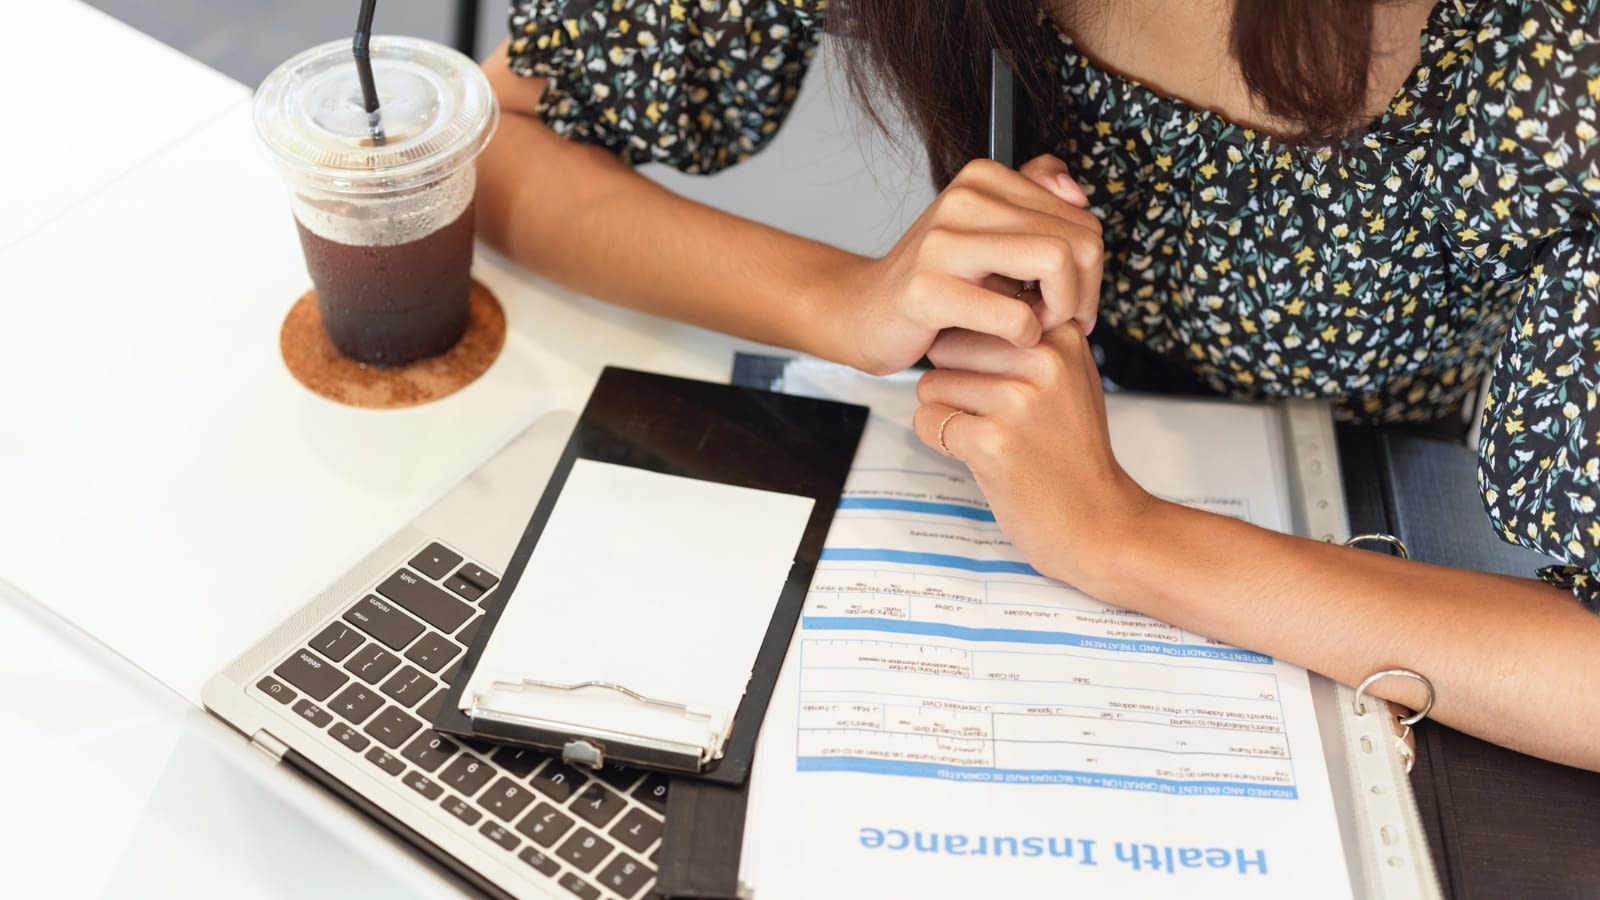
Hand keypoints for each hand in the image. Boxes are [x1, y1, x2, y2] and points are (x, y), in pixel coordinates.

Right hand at [828, 155, 1102, 374]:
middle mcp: (963, 199)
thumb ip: (1033, 197)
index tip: (1067, 296)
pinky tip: (1008, 339)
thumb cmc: (934, 282)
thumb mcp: (986, 233)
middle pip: (1076, 239)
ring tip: (1036, 325)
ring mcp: (943, 244)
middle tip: (1058, 318)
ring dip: (1060, 310)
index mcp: (983, 180)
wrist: (862, 313)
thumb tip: (1077, 192)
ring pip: (1055, 263)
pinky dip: (1026, 336)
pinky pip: (1016, 316)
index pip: (1079, 216)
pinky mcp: (929, 291)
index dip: (1089, 266)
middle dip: (1082, 291)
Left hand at [911, 325, 1152, 593]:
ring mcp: (1018, 401)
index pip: (979, 311)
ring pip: (930, 383)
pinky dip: (940, 441)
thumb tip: (967, 307)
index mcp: (1060, 335)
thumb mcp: (1069, 378)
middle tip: (990, 415)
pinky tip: (978, 457)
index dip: (972, 348)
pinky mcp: (993, 442)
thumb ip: (1027, 341)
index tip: (997, 379)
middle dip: (953, 380)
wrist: (1101, 523)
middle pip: (947, 344)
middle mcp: (1042, 359)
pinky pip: (926, 421)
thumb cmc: (1075, 453)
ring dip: (946, 413)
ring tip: (989, 436)